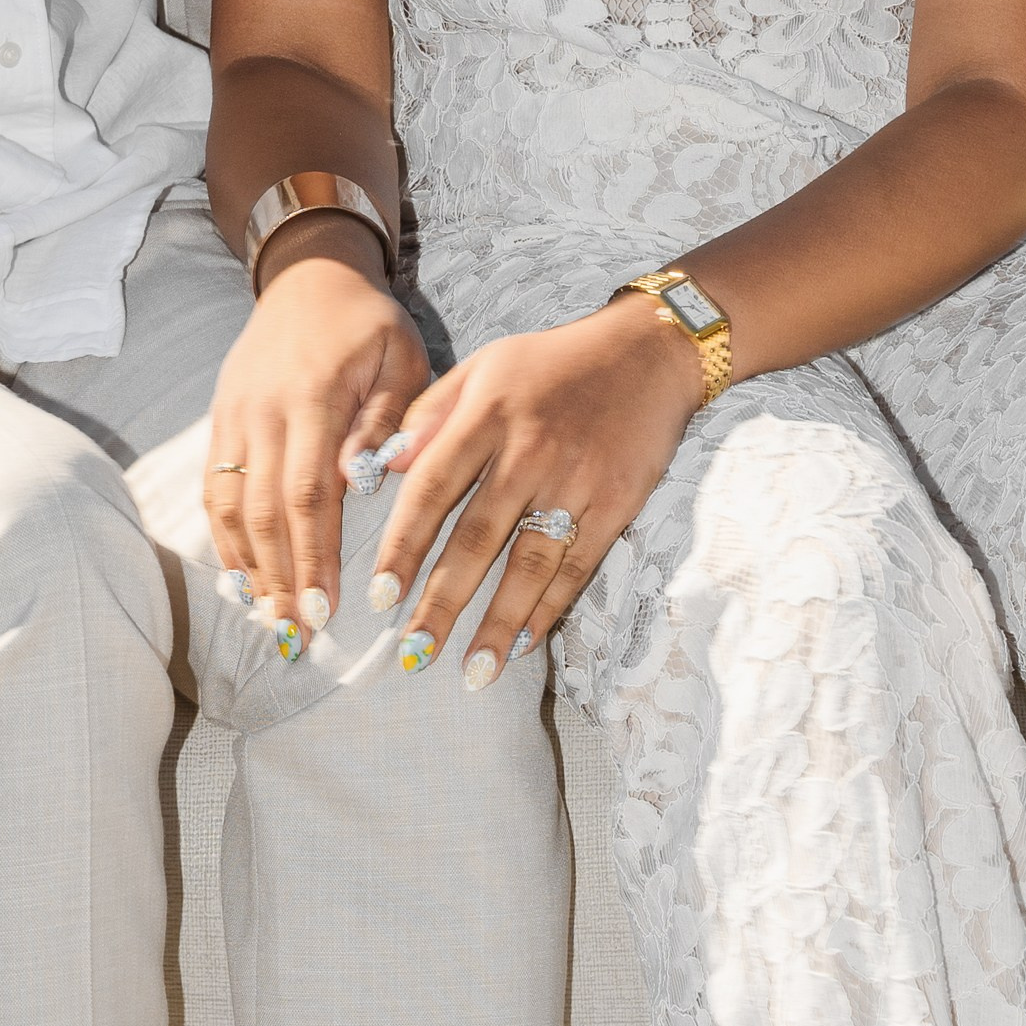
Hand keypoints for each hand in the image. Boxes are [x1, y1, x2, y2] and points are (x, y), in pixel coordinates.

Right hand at [204, 231, 429, 644]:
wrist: (309, 275)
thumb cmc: (368, 323)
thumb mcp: (400, 355)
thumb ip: (387, 418)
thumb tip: (364, 480)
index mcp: (314, 398)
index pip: (307, 493)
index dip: (312, 557)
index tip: (325, 610)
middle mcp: (264, 412)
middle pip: (263, 511)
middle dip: (280, 578)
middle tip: (297, 634)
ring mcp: (234, 416)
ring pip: (230, 504)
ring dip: (247, 566)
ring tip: (268, 617)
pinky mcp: (220, 419)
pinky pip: (213, 486)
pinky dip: (222, 536)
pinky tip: (240, 575)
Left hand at [375, 292, 703, 685]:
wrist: (646, 353)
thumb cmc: (550, 363)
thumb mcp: (482, 367)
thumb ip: (430, 414)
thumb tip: (384, 468)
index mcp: (488, 413)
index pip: (433, 486)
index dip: (404, 544)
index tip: (379, 594)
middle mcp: (530, 450)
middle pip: (478, 537)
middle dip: (442, 601)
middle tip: (413, 653)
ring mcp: (577, 480)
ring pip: (530, 563)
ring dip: (497, 622)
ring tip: (470, 672)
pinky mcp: (617, 504)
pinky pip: (577, 566)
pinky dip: (549, 608)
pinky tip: (523, 644)